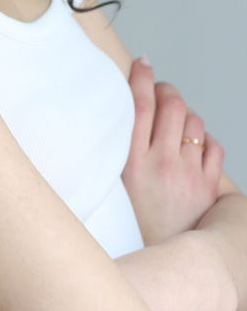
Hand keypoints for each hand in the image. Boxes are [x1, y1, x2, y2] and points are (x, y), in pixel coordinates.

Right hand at [122, 57, 224, 245]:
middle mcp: (162, 165)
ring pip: (194, 122)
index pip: (139, 104)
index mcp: (131, 163)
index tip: (142, 62)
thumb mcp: (110, 181)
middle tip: (160, 93)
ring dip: (184, 115)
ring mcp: (189, 176)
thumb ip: (113, 147)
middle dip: (166, 91)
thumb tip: (112, 109)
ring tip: (174, 123)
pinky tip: (192, 144)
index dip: (141, 76)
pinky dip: (203, 139)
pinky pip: (214, 146)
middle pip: (172, 105)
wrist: (156, 261)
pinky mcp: (209, 188)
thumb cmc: (128, 220)